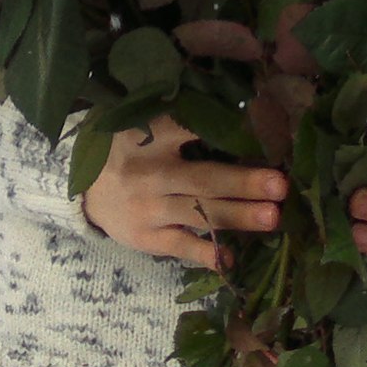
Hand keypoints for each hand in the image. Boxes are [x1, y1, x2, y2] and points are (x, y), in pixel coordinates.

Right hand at [77, 116, 287, 269]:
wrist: (85, 191)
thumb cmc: (129, 151)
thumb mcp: (144, 124)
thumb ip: (180, 118)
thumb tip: (242, 107)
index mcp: (152, 137)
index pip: (189, 129)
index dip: (224, 128)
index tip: (261, 126)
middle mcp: (152, 174)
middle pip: (203, 178)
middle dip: (244, 182)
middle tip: (281, 185)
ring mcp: (149, 209)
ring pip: (199, 214)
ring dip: (237, 216)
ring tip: (272, 217)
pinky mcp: (147, 238)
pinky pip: (180, 246)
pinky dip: (205, 253)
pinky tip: (230, 259)